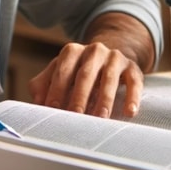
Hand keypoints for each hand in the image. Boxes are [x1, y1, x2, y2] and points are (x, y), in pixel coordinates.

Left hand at [29, 41, 144, 118]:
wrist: (109, 58)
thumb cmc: (78, 72)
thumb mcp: (60, 73)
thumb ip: (44, 84)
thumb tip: (37, 102)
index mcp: (72, 51)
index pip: (63, 70)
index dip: (56, 90)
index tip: (52, 108)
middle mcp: (94, 50)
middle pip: (85, 74)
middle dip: (79, 96)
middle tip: (75, 116)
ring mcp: (114, 57)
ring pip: (109, 78)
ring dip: (104, 99)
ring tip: (99, 118)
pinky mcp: (132, 67)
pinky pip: (133, 81)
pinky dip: (132, 97)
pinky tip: (129, 112)